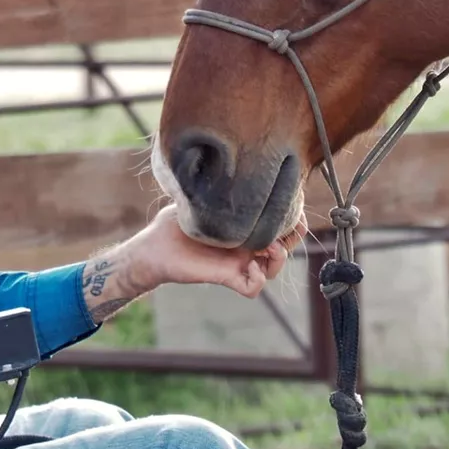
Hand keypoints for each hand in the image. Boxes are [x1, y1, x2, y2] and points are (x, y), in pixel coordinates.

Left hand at [79, 205, 307, 323]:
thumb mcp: (198, 197)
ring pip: (273, 269)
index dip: (291, 214)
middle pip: (285, 245)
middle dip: (294, 236)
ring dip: (279, 259)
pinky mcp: (226, 277)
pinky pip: (253, 288)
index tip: (293, 202)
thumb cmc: (174, 222)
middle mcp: (246, 244)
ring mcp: (238, 262)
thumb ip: (216, 185)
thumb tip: (229, 160)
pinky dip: (259, 281)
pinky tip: (252, 267)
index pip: (279, 222)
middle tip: (289, 227)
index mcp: (245, 225)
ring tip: (270, 248)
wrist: (154, 246)